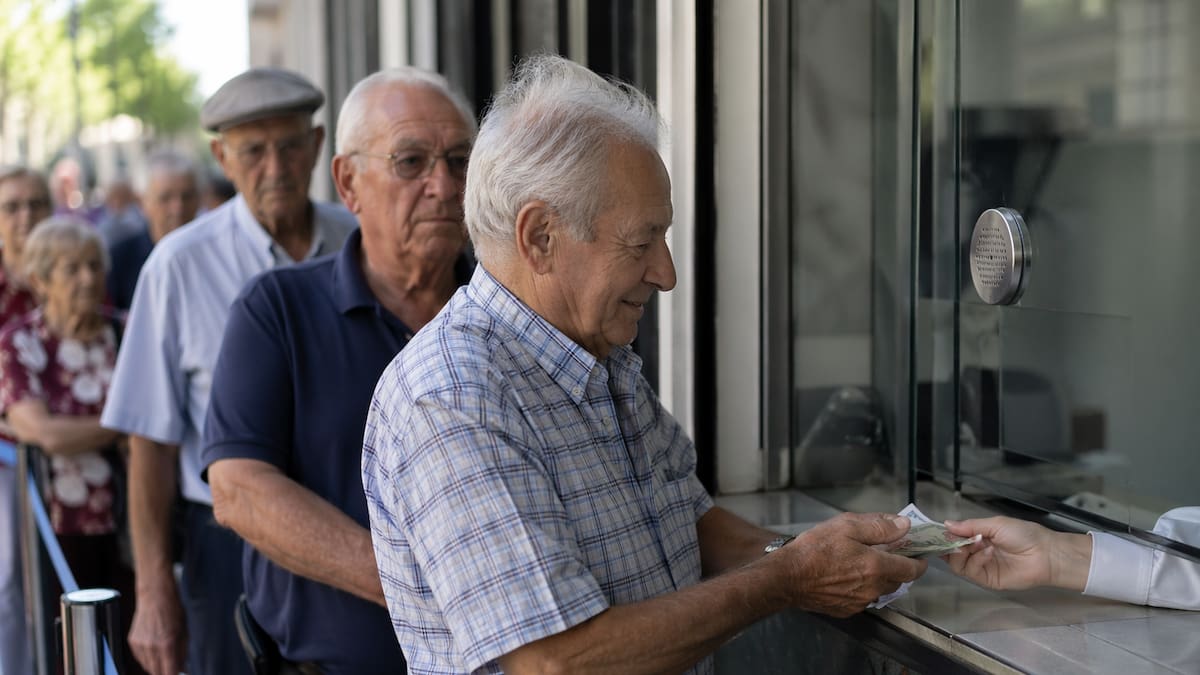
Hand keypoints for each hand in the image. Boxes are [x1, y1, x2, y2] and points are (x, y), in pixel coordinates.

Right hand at [128, 579, 186, 674]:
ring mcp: (140, 645)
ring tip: (164, 655)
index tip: (177, 673)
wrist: (156, 596)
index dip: (174, 674)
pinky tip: (155, 648)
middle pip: (156, 672)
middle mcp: (151, 647)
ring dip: (156, 666)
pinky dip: (148, 658)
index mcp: (167, 644)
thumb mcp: (184, 632)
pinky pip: (140, 658)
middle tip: (172, 666)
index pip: (169, 672)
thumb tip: (182, 668)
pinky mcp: (132, 642)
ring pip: (147, 667)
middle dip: (165, 671)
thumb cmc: (173, 610)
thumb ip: (183, 653)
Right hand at [778, 512, 927, 617]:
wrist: (787, 577)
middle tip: (885, 551)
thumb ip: (879, 526)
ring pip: (880, 589)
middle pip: (898, 580)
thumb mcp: (846, 526)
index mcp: (876, 566)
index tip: (919, 554)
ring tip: (861, 561)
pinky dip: (862, 587)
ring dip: (879, 577)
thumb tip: (903, 525)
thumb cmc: (813, 550)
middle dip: (897, 566)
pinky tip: (846, 575)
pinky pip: (863, 598)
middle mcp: (872, 588)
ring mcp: (859, 602)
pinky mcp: (846, 610)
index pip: (912, 569)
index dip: (919, 561)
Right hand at [942, 516, 1088, 591]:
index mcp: (979, 537)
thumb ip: (970, 526)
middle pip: (952, 553)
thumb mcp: (995, 524)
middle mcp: (977, 552)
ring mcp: (982, 567)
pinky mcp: (988, 580)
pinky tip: (987, 552)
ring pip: (957, 564)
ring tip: (975, 544)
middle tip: (952, 539)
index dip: (944, 536)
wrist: (1046, 554)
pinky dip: (976, 560)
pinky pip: (971, 572)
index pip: (955, 538)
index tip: (935, 532)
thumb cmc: (1024, 535)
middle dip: (949, 545)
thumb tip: (946, 524)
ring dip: (962, 552)